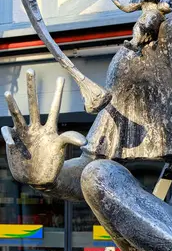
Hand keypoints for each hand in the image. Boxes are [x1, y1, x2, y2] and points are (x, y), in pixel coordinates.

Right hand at [1, 69, 85, 186]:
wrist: (38, 179)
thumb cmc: (52, 163)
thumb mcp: (61, 149)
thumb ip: (71, 141)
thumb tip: (84, 142)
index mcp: (50, 128)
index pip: (54, 107)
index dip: (57, 93)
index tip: (61, 78)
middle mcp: (36, 127)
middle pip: (34, 104)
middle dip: (32, 88)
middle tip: (30, 71)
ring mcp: (24, 133)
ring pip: (17, 114)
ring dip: (13, 104)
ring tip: (9, 93)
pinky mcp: (14, 140)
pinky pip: (8, 132)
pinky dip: (9, 135)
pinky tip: (13, 142)